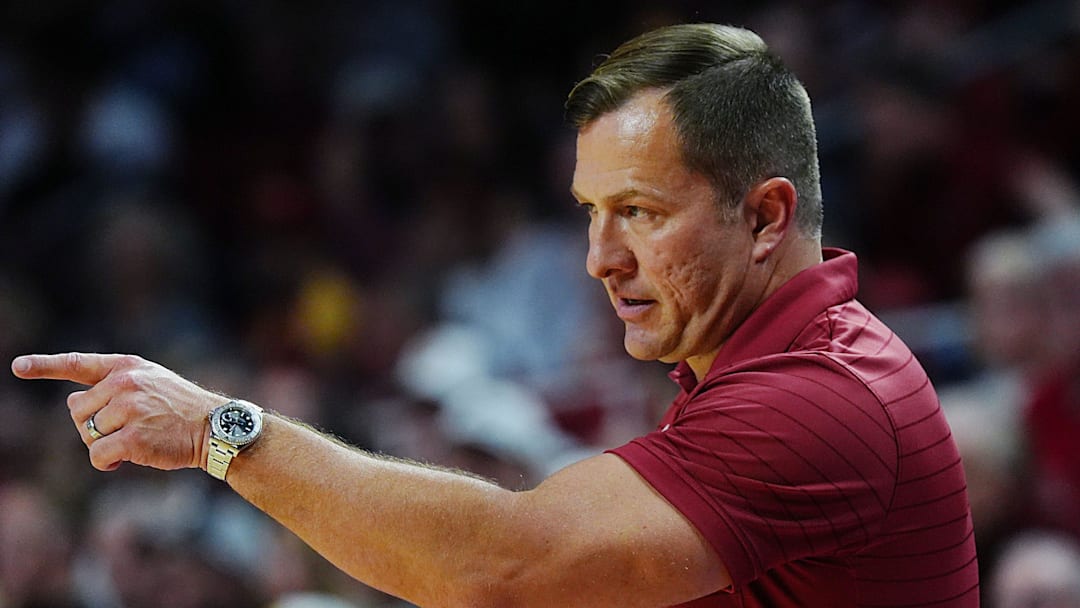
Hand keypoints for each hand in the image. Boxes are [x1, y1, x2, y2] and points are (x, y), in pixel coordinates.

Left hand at [12, 353, 221, 471]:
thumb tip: (72, 404)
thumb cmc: (182, 409)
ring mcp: (128, 409)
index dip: (45, 366)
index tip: (18, 366)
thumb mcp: (152, 382)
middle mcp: (125, 383)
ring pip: (86, 435)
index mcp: (127, 366)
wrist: (215, 428)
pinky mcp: (132, 437)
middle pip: (77, 411)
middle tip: (122, 430)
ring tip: (134, 442)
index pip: (78, 364)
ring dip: (104, 445)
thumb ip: (114, 387)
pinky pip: (97, 455)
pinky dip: (107, 463)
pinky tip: (127, 460)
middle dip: (92, 426)